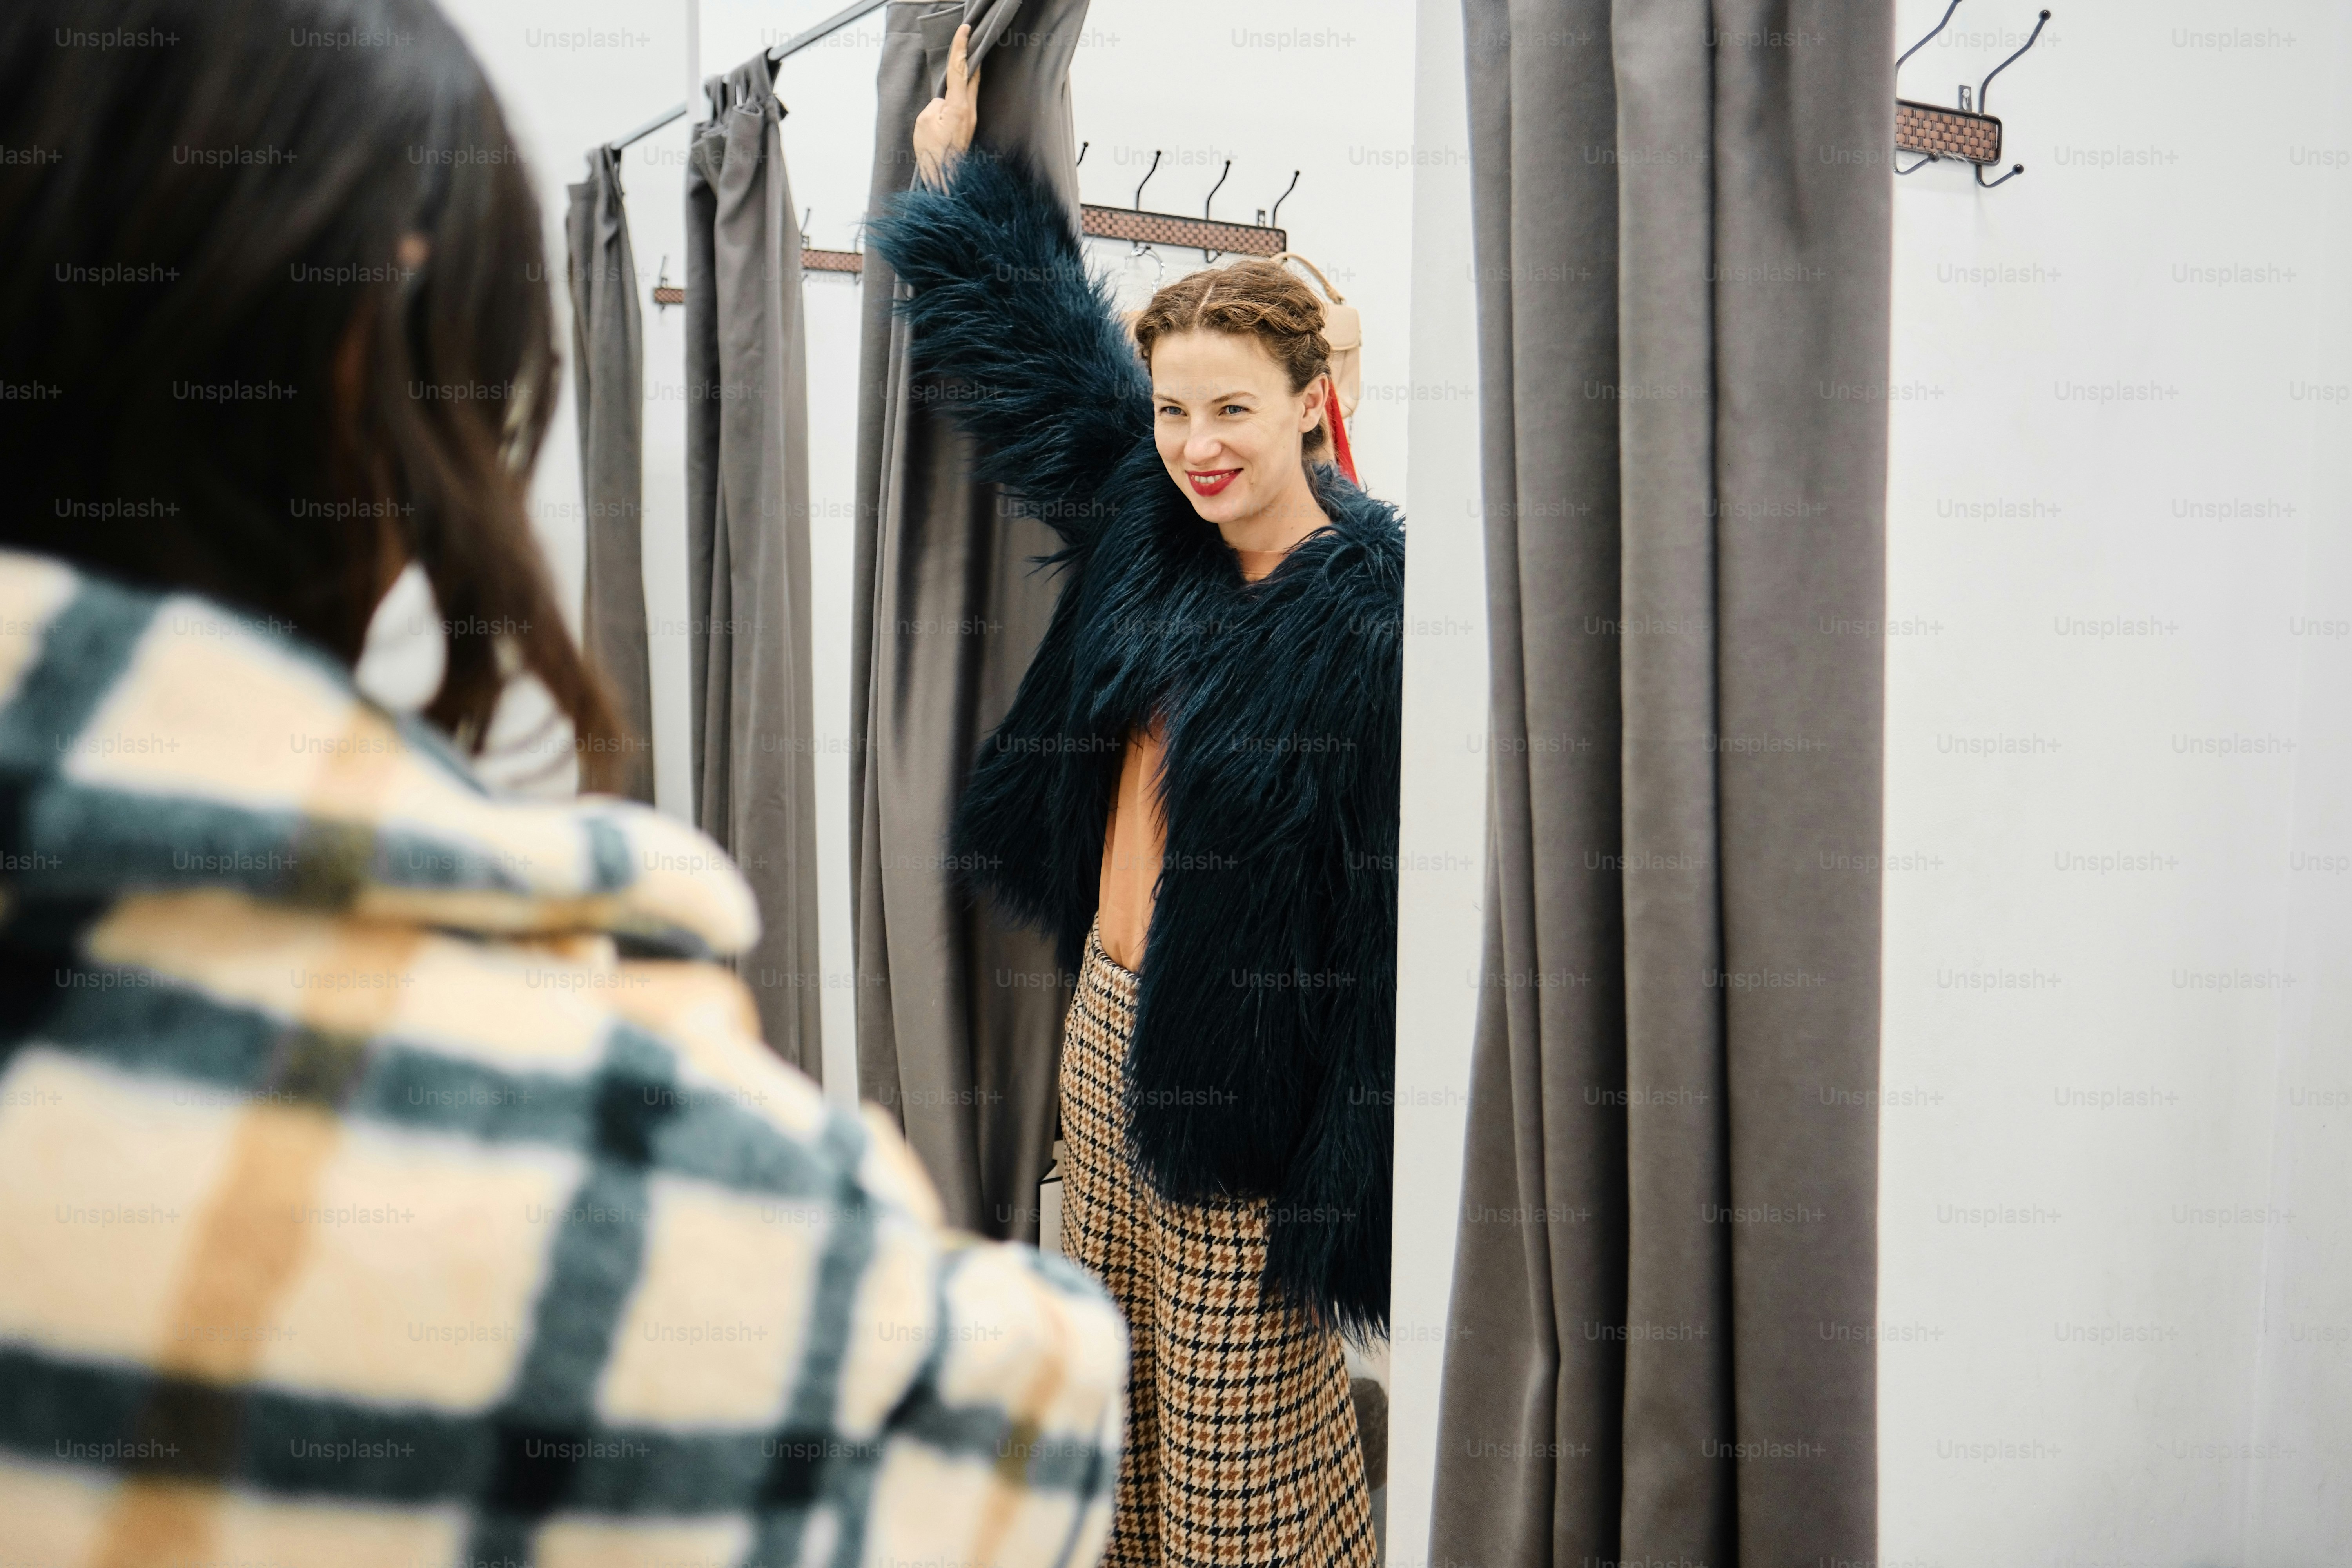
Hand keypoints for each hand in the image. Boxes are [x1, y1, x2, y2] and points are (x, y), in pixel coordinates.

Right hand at [912, 22, 978, 186]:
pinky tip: (958, 86)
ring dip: (967, 73)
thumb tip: (943, 103)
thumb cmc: (933, 152)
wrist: (946, 178)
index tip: (965, 30)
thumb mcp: (924, 122)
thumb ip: (935, 105)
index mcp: (958, 105)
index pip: (960, 69)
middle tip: (969, 40)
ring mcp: (971, 119)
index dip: (961, 47)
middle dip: (971, 56)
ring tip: (963, 59)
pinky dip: (963, 88)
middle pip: (973, 75)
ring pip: (971, 88)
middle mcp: (970, 110)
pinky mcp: (968, 127)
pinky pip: (966, 100)